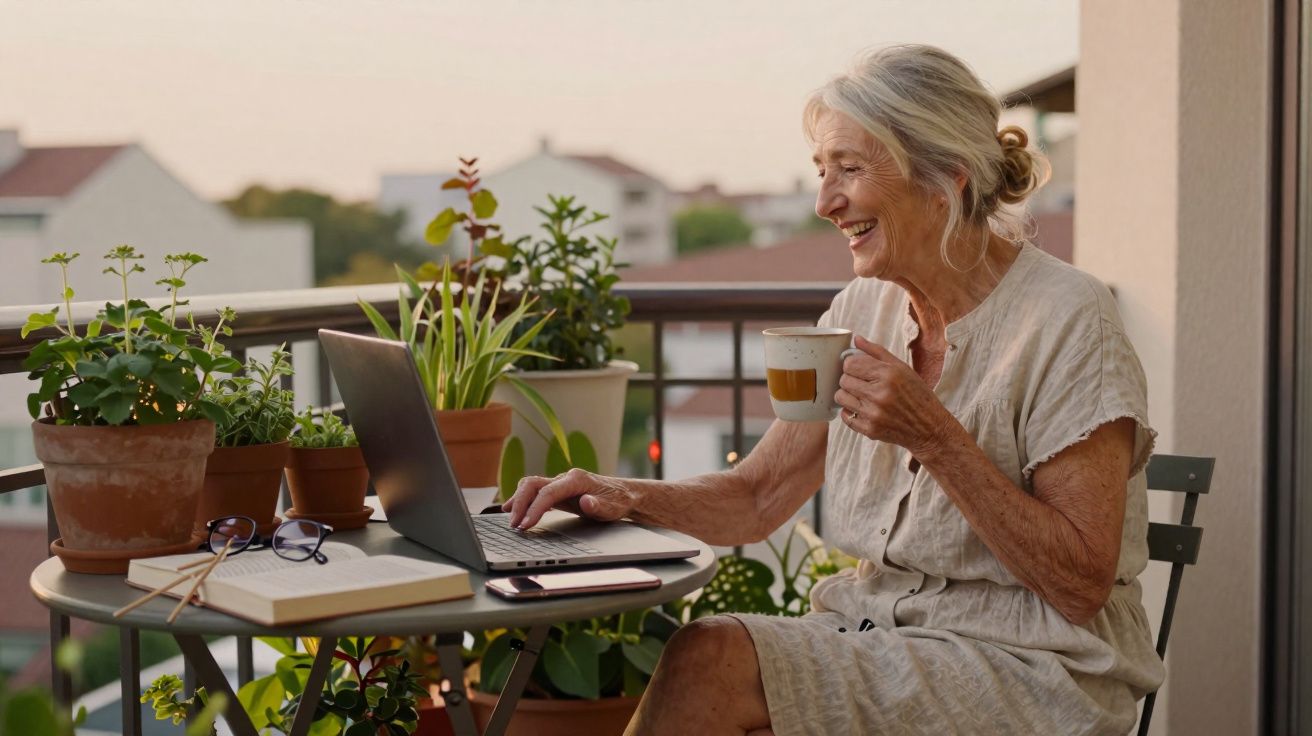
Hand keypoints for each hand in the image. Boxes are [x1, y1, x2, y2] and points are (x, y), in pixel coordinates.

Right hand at [501, 468, 637, 529]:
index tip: (525, 525)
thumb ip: (599, 505)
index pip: (548, 492)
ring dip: (518, 500)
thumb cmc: (618, 501)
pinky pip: (535, 491)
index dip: (534, 509)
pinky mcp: (558, 490)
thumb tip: (586, 502)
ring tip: (510, 519)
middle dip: (520, 503)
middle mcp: (565, 478)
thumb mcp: (613, 507)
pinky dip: (523, 500)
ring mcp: (560, 483)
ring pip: (531, 485)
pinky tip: (513, 510)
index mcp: (576, 480)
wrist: (624, 494)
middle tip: (514, 525)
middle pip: (533, 484)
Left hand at [834, 335, 957, 457]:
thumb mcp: (902, 368)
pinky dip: (850, 411)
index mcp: (889, 374)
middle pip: (843, 380)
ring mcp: (873, 413)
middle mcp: (879, 394)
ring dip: (848, 395)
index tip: (859, 368)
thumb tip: (855, 339)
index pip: (850, 364)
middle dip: (850, 379)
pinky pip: (845, 416)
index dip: (852, 364)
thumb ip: (876, 352)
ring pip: (840, 397)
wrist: (929, 427)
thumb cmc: (917, 394)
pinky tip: (864, 409)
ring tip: (862, 395)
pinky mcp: (869, 429)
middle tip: (863, 382)